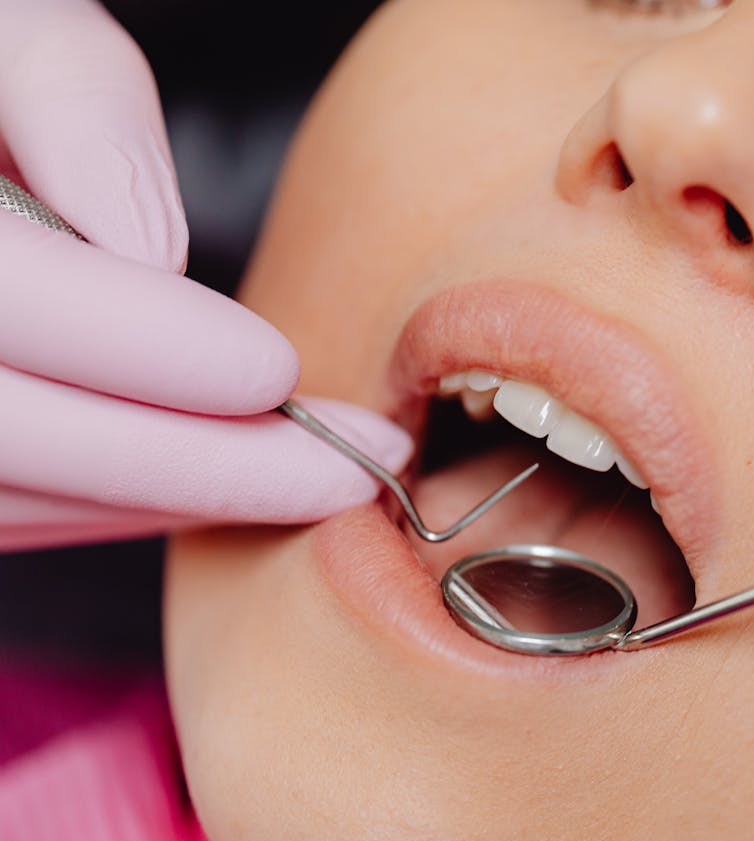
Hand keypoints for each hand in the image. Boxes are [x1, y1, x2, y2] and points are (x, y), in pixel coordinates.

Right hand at [0, 0, 410, 550]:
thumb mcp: (11, 27)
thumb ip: (75, 104)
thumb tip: (151, 251)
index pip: (13, 300)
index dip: (150, 350)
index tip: (278, 368)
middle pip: (19, 434)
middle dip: (199, 464)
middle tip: (348, 465)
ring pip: (15, 496)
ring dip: (172, 499)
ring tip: (305, 476)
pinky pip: (7, 509)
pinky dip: (116, 506)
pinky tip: (211, 476)